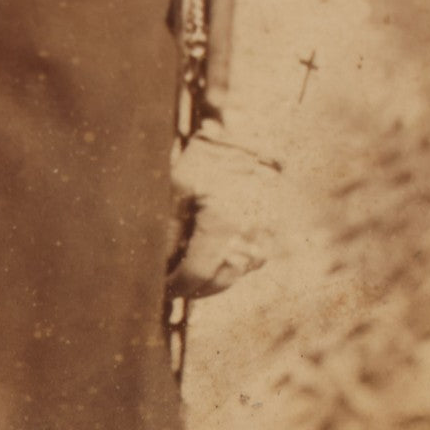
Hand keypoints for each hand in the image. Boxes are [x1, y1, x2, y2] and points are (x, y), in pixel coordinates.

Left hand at [166, 129, 276, 299]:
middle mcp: (249, 238)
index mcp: (224, 225)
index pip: (195, 275)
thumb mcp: (176, 191)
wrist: (247, 141)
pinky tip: (209, 255)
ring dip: (208, 280)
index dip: (174, 286)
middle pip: (215, 284)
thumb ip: (167, 232)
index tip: (160, 286)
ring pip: (231, 278)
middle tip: (170, 282)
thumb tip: (158, 266)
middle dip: (190, 288)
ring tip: (187, 268)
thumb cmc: (207, 161)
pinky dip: (225, 267)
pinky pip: (246, 266)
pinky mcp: (271, 238)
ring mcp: (264, 240)